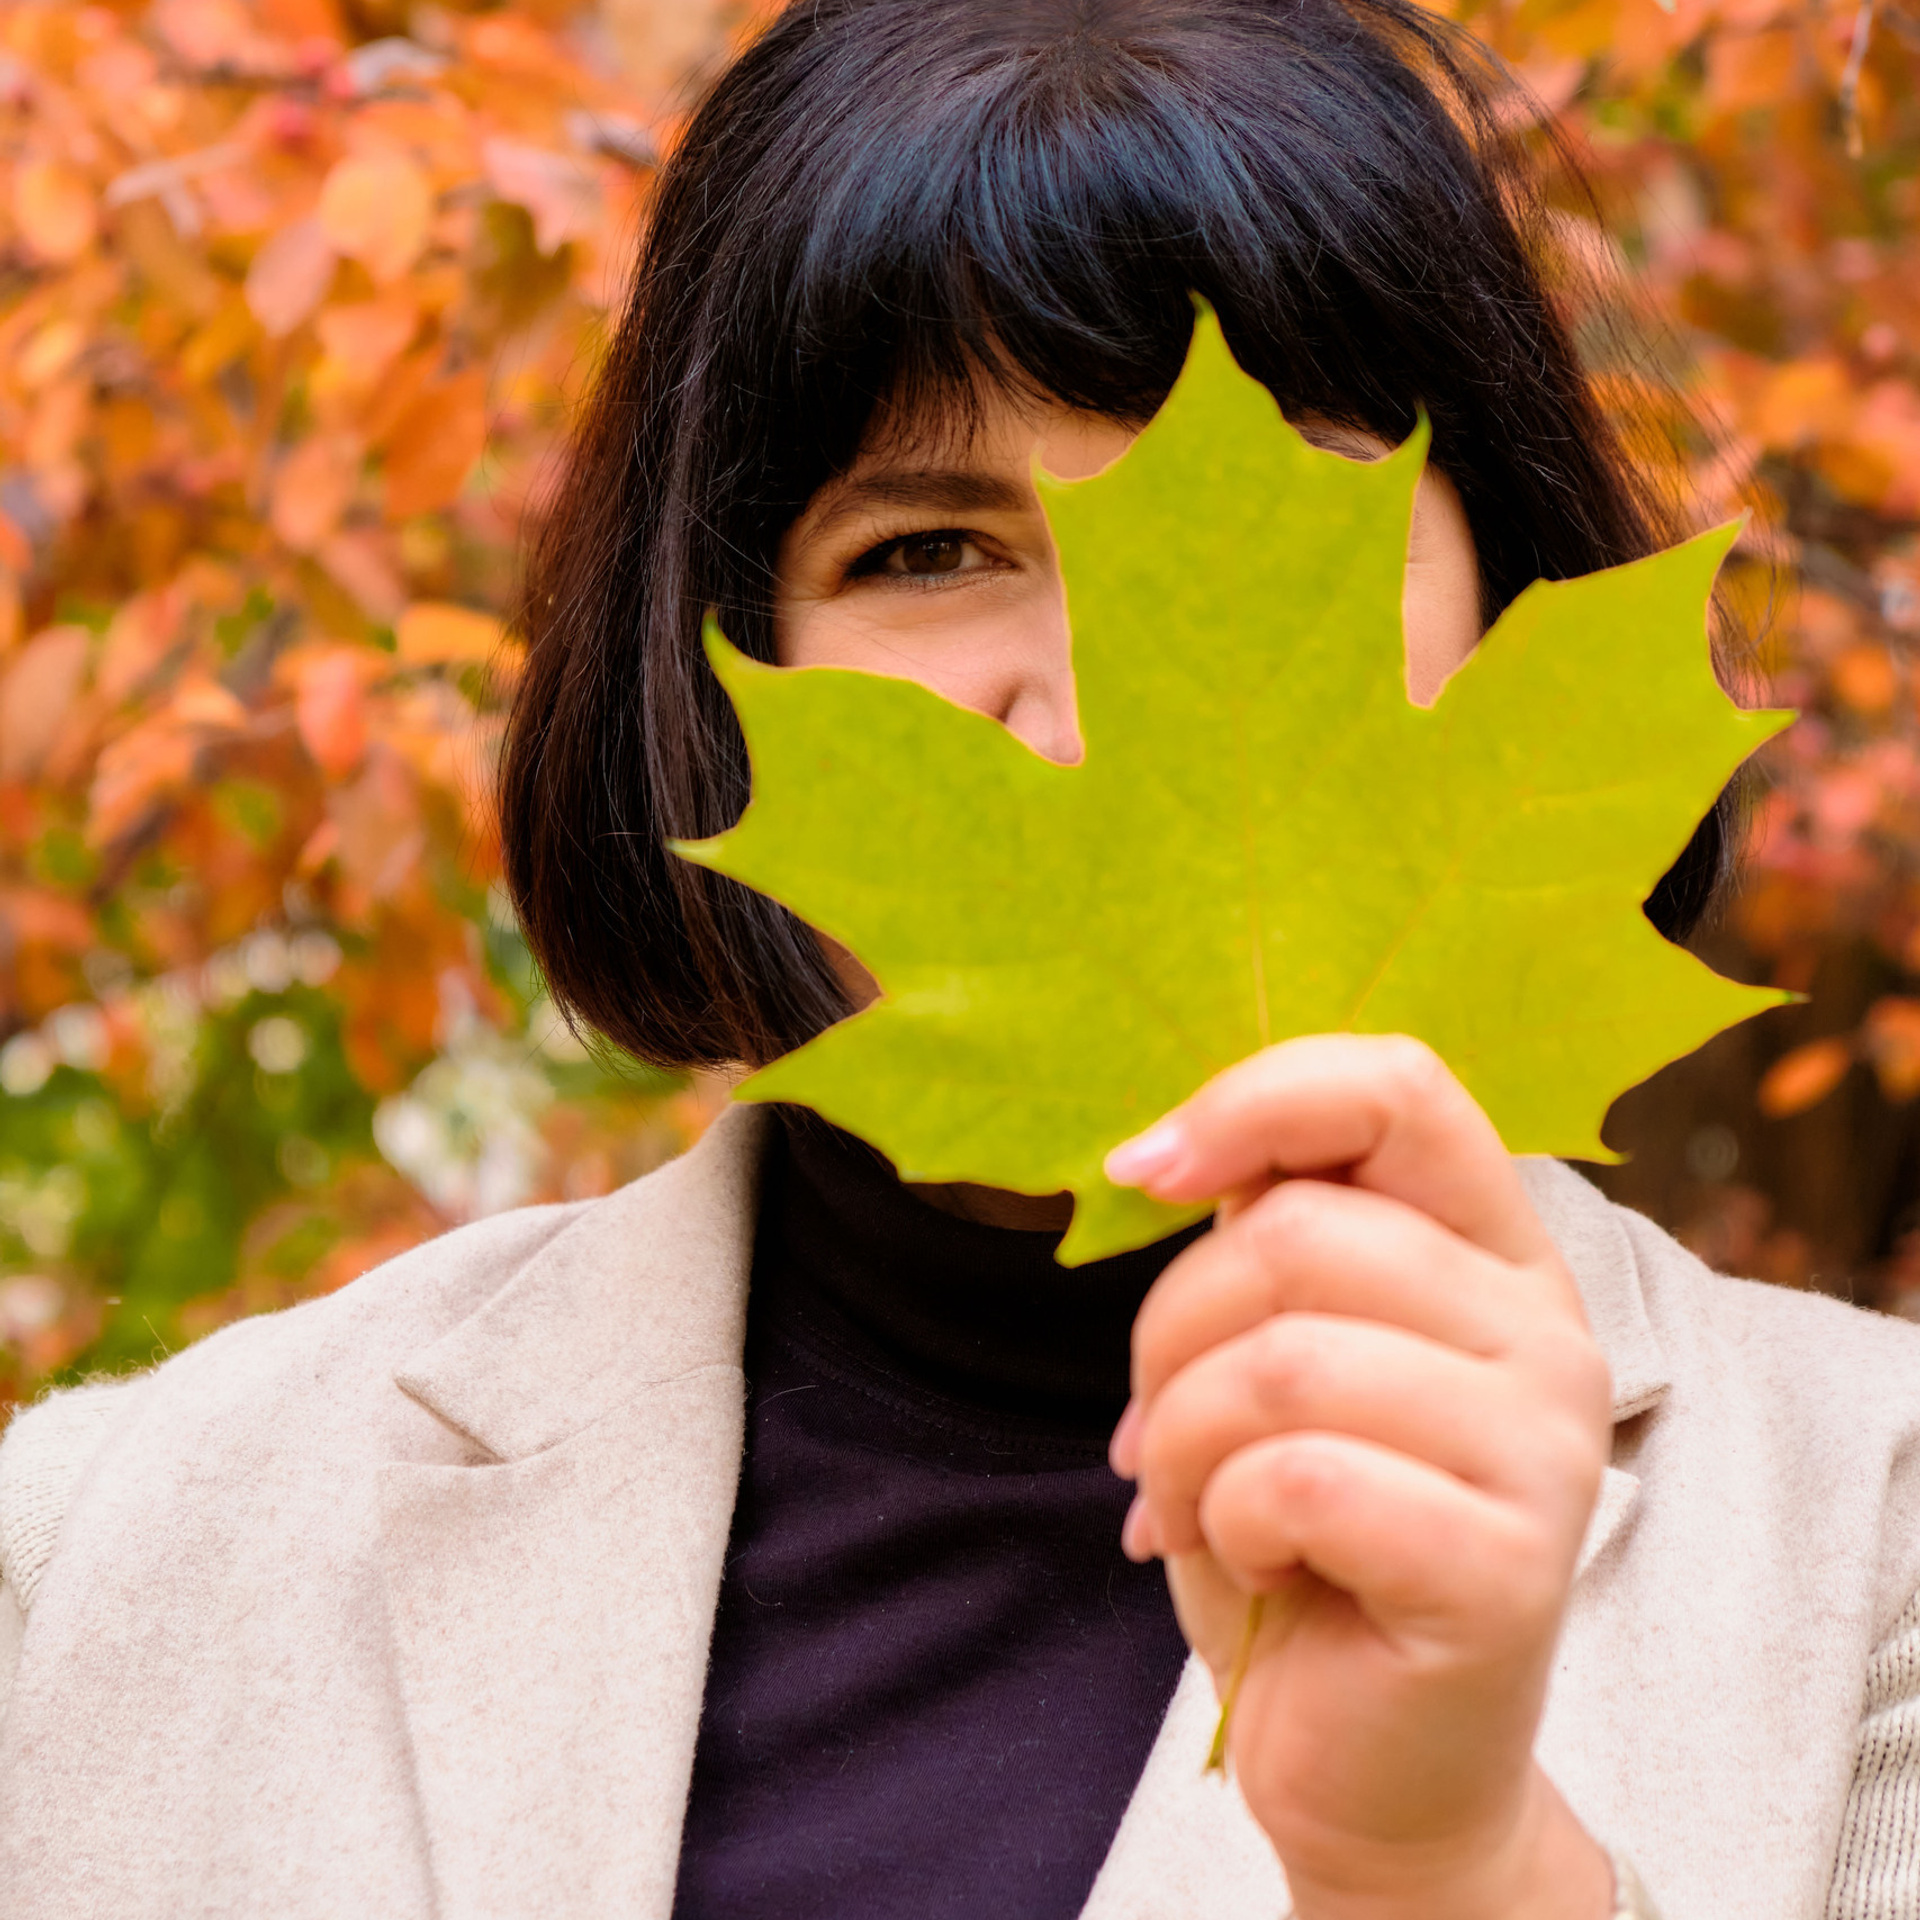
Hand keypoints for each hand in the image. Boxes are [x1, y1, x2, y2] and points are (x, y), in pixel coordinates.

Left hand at [1105, 1035, 1615, 1919]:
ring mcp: (1545, 1449)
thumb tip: (1159, 1153)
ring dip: (1180, 1437)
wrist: (1372, 1759)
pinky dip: (1225, 1517)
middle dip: (1169, 1333)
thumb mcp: (1269, 1356)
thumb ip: (1262, 1244)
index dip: (1251, 1102)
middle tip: (1156, 1428)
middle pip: (1296, 1233)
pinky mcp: (1510, 1569)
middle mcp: (1546, 1330)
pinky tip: (1250, 1557)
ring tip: (1187, 1499)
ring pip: (1283, 1358)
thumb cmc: (1303, 1538)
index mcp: (1492, 1249)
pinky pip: (1297, 1479)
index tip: (1146, 1171)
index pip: (1396, 1088)